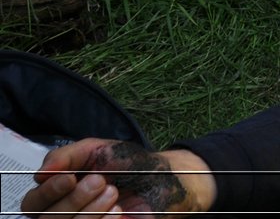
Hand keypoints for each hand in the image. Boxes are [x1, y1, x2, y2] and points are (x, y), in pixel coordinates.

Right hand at [24, 139, 214, 217]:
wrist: (163, 179)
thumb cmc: (129, 164)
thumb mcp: (97, 150)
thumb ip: (67, 155)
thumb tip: (41, 172)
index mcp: (57, 193)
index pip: (32, 203)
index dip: (47, 192)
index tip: (69, 178)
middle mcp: (64, 213)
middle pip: (47, 218)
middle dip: (74, 200)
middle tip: (101, 181)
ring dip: (90, 210)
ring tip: (114, 192)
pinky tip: (118, 211)